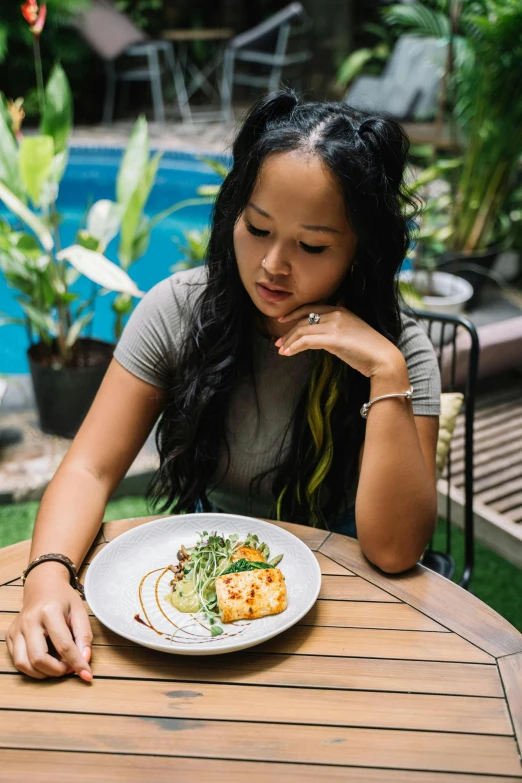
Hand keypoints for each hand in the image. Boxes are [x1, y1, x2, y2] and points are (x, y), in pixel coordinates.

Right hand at [6, 562, 92, 680]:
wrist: (43, 586)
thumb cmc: (63, 599)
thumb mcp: (80, 611)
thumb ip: (84, 636)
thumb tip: (84, 660)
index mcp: (49, 611)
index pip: (63, 645)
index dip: (77, 663)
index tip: (86, 675)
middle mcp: (29, 620)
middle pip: (39, 658)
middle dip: (56, 670)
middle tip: (70, 668)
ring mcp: (16, 629)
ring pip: (24, 664)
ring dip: (43, 673)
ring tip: (58, 666)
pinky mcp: (10, 636)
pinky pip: (18, 661)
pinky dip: (32, 668)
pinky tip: (45, 661)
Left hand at [275, 304, 403, 378]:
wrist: (383, 359)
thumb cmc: (368, 351)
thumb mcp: (351, 334)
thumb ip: (336, 330)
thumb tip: (321, 337)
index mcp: (341, 310)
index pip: (311, 308)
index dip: (294, 314)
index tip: (282, 321)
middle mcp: (336, 313)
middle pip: (303, 319)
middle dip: (288, 331)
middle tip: (278, 342)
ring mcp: (334, 325)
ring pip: (302, 330)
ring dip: (288, 341)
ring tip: (281, 350)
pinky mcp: (333, 338)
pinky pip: (306, 340)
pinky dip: (294, 347)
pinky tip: (288, 353)